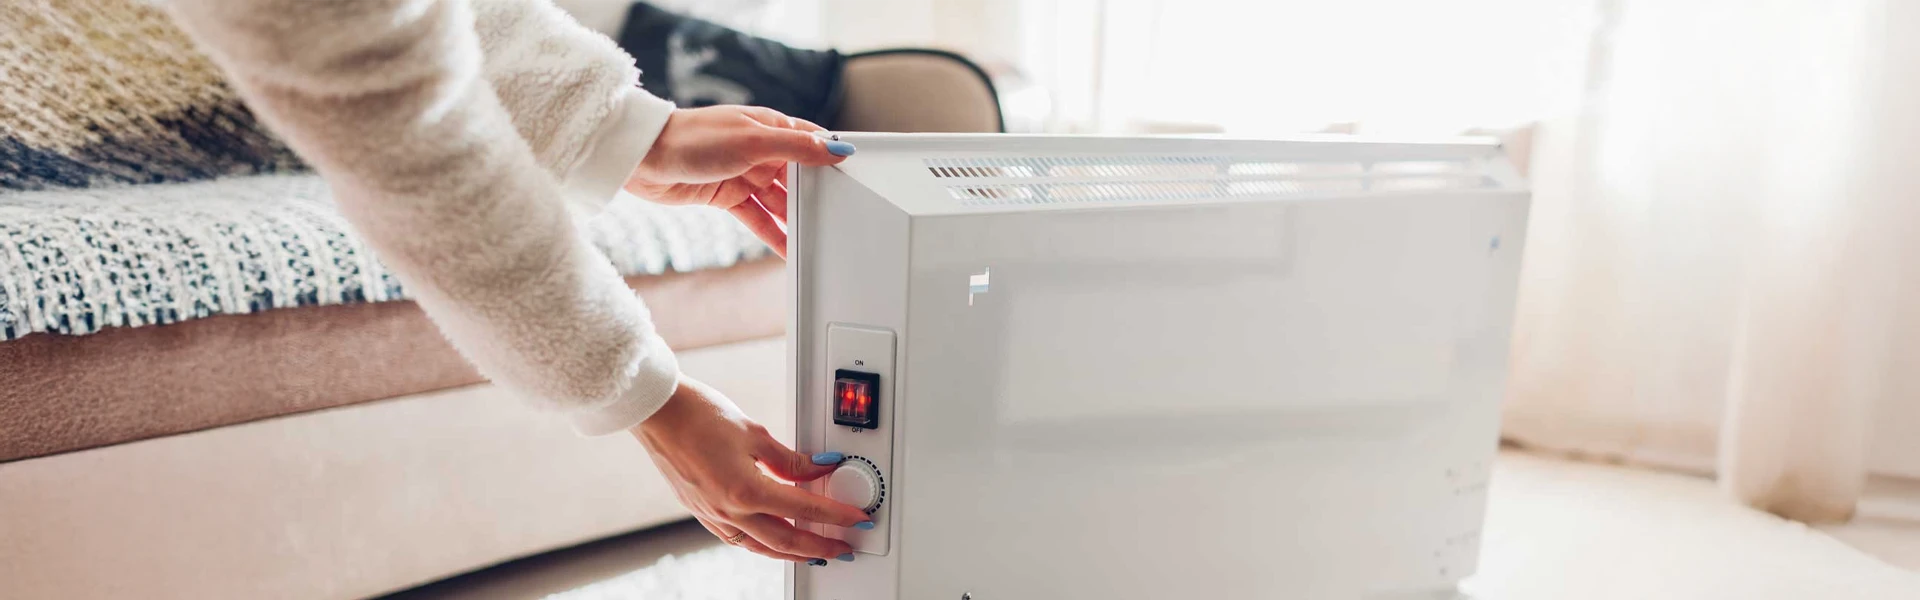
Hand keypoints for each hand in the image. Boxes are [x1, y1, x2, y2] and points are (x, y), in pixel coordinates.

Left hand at [625, 106, 855, 257]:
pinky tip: (787, 250)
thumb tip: (836, 149)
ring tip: (816, 241)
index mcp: (770, 126)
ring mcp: (745, 174)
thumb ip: (796, 147)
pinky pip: (757, 218)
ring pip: (779, 201)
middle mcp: (761, 149)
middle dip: (816, 197)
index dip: (832, 159)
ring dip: (795, 220)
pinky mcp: (727, 196)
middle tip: (837, 219)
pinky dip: (772, 233)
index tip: (856, 178)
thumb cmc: (692, 138)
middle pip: (798, 177)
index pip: (812, 142)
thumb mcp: (752, 140)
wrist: (643, 158)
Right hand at [631, 377, 871, 562]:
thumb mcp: (755, 433)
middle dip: (820, 547)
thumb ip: (791, 459)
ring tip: (816, 551)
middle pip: (786, 540)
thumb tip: (820, 467)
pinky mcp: (702, 512)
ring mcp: (712, 516)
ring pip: (761, 547)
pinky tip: (774, 540)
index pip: (804, 509)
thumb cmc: (697, 415)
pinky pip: (740, 541)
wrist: (657, 413)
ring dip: (793, 553)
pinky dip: (763, 545)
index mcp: (745, 491)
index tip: (857, 519)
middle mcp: (728, 511)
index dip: (836, 515)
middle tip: (844, 547)